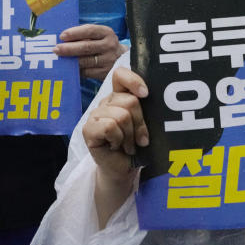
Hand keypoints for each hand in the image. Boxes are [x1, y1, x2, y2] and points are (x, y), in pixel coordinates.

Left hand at [53, 23, 124, 80]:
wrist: (120, 59)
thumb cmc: (102, 44)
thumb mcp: (99, 36)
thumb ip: (84, 35)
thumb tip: (62, 38)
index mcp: (107, 33)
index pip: (90, 30)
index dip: (75, 33)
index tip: (62, 36)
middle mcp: (109, 46)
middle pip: (86, 47)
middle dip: (69, 48)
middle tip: (56, 49)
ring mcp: (108, 60)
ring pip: (85, 61)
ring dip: (70, 60)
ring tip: (58, 59)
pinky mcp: (104, 73)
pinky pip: (86, 72)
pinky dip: (75, 70)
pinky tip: (67, 68)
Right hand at [84, 67, 148, 225]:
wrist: (124, 169)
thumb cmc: (138, 146)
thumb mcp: (147, 124)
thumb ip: (147, 108)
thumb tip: (156, 99)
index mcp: (120, 96)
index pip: (120, 74)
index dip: (134, 81)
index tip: (146, 94)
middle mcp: (106, 102)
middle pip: (129, 101)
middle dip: (140, 123)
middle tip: (139, 138)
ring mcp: (95, 114)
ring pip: (121, 116)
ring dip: (129, 135)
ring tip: (128, 144)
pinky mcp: (88, 129)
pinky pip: (109, 127)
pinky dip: (118, 139)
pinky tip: (116, 146)